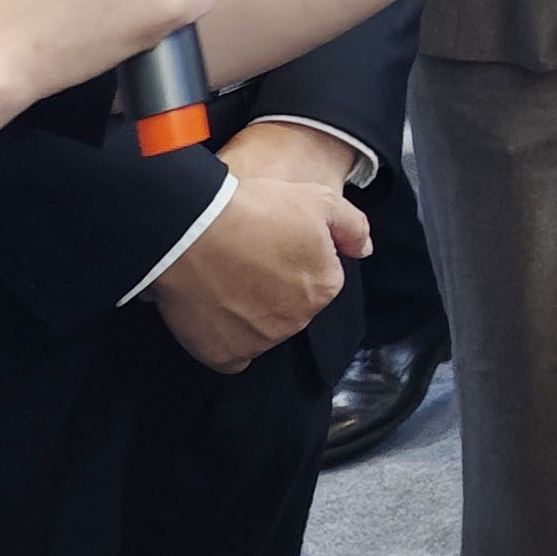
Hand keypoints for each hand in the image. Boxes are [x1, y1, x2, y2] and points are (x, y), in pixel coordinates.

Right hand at [150, 147, 368, 372]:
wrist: (192, 230)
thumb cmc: (255, 211)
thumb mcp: (319, 200)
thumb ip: (352, 226)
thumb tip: (363, 250)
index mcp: (324, 288)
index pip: (320, 278)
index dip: (297, 256)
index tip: (273, 241)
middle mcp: (297, 321)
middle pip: (291, 306)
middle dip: (275, 285)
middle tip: (248, 257)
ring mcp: (259, 342)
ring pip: (263, 330)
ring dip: (250, 312)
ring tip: (225, 278)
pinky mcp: (224, 355)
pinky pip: (232, 354)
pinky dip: (226, 339)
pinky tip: (215, 311)